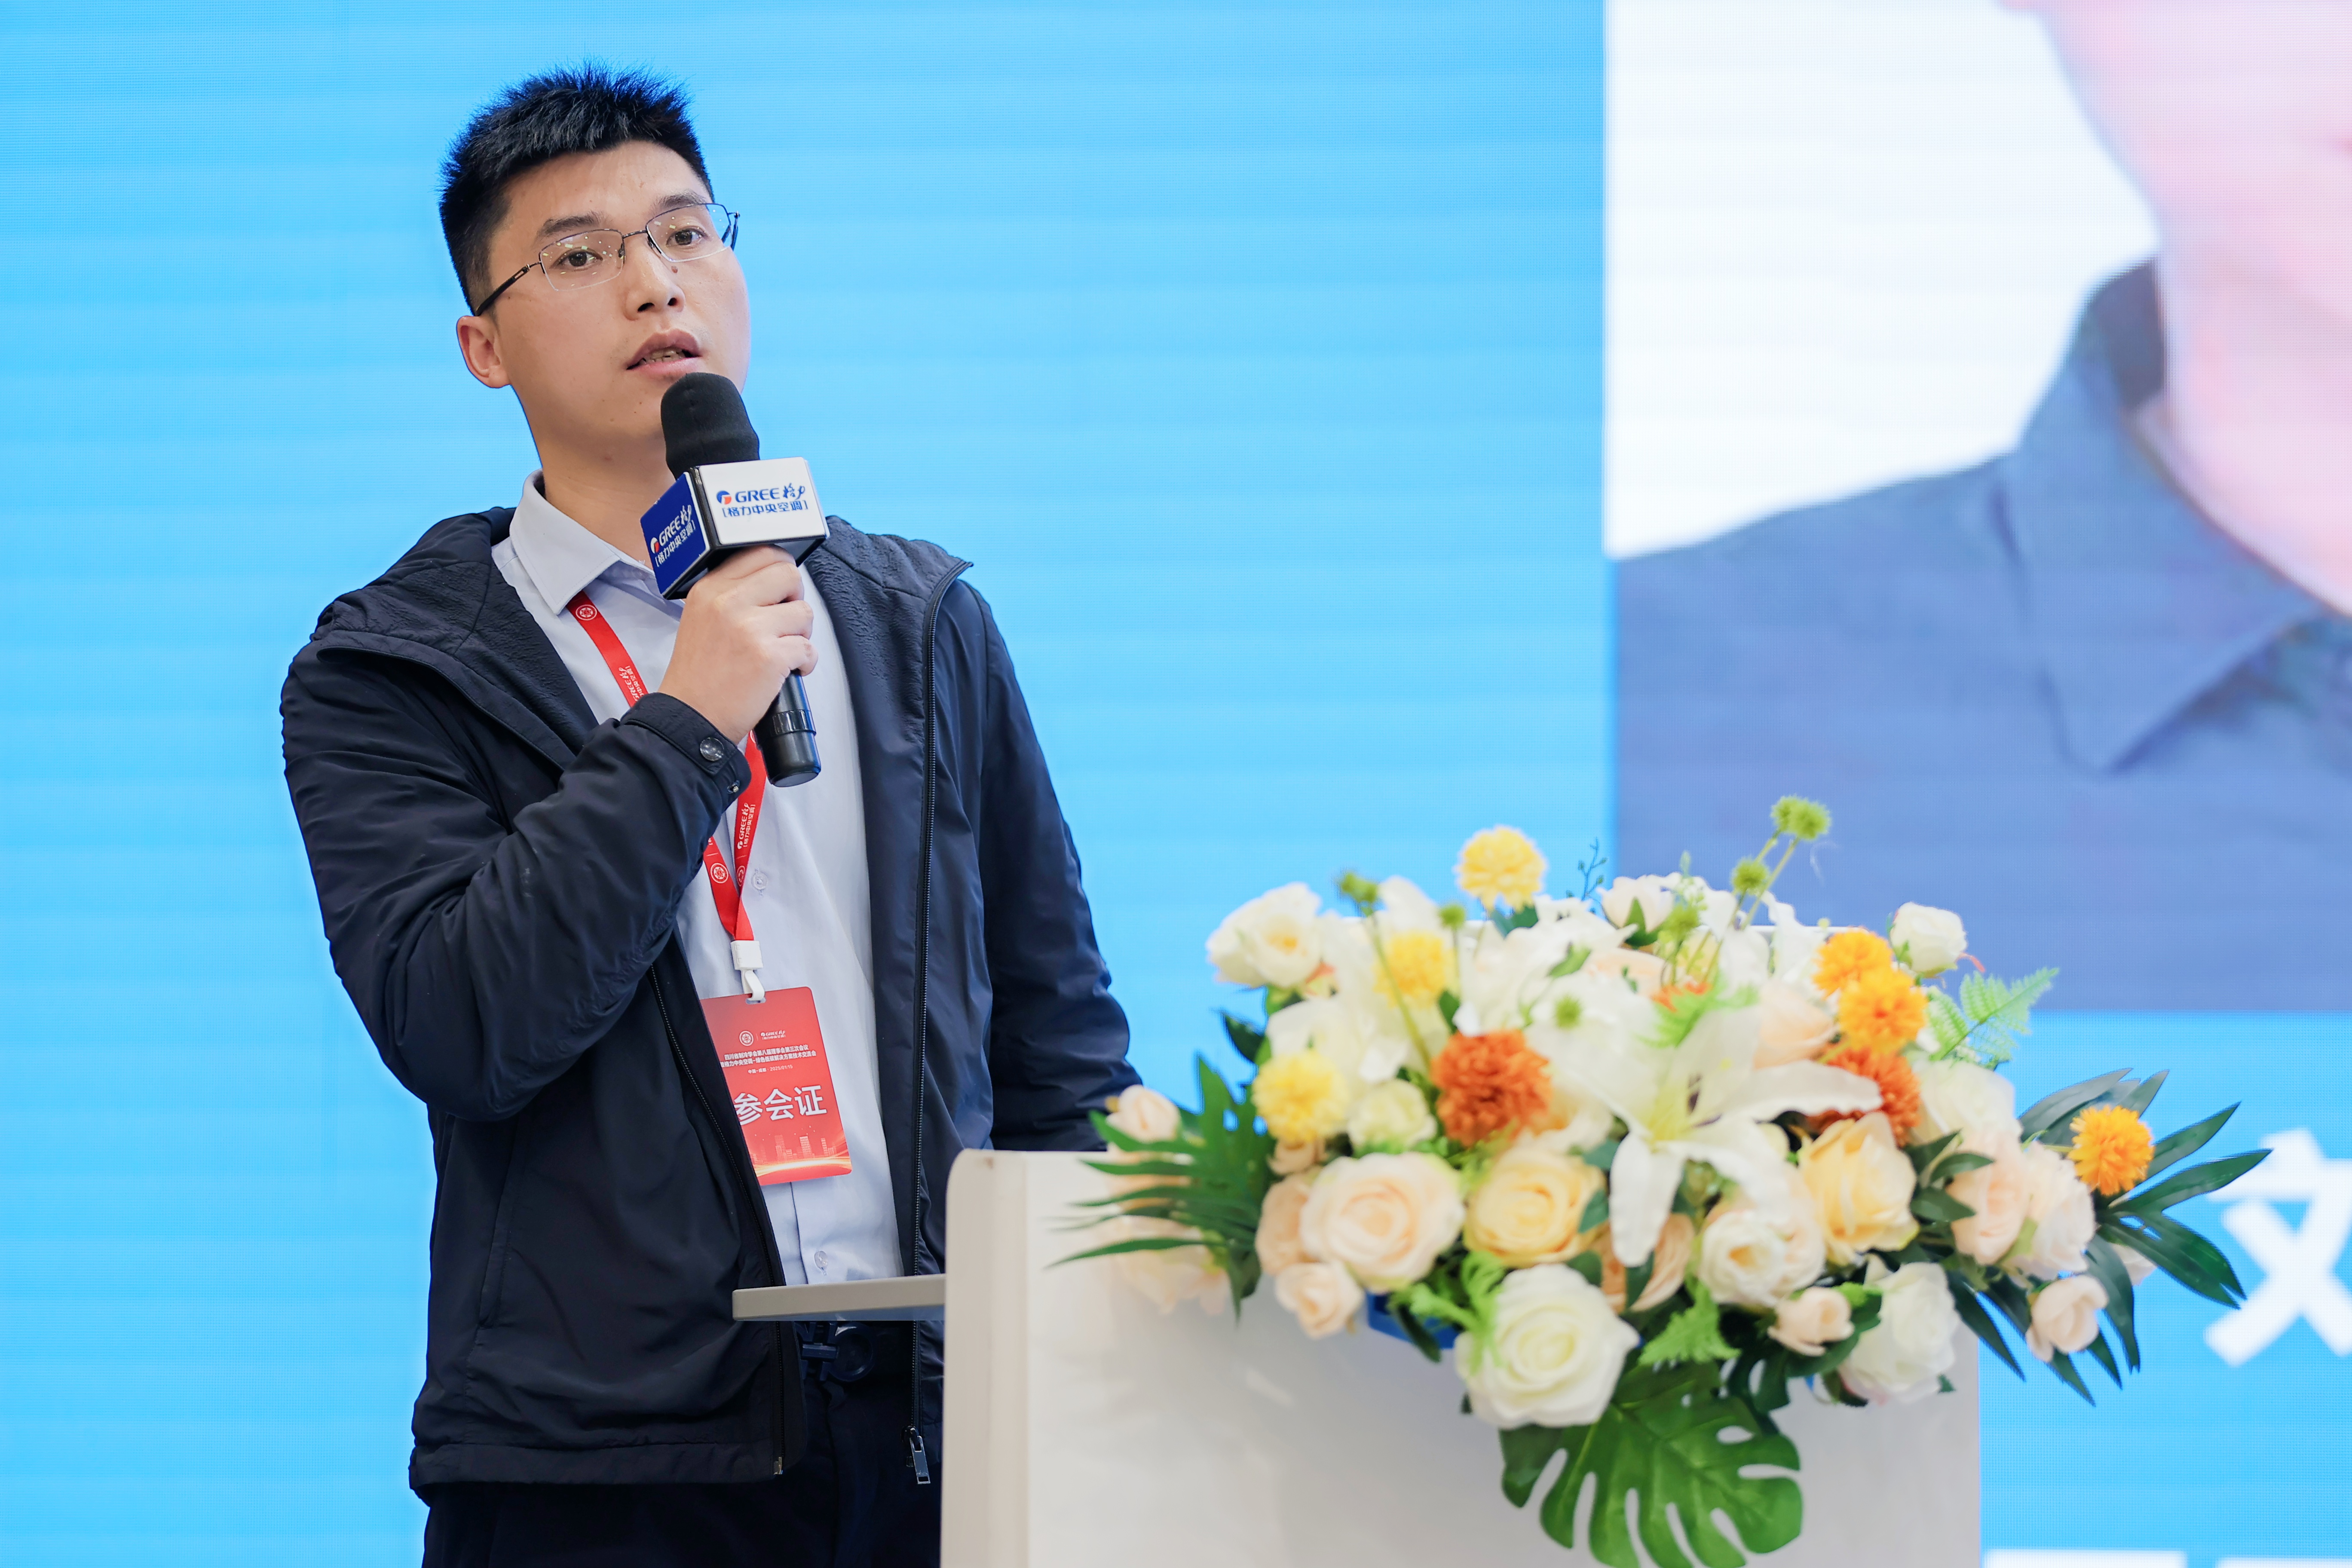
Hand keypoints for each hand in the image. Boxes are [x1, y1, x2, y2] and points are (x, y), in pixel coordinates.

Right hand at [657, 546, 816, 742]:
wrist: (689, 717)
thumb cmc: (697, 675)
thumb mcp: (700, 617)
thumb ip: (729, 595)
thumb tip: (771, 582)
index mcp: (710, 588)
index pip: (760, 553)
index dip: (780, 570)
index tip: (781, 590)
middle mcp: (728, 602)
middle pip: (788, 573)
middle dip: (795, 598)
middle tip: (785, 620)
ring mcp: (750, 628)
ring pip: (804, 611)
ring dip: (801, 633)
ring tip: (783, 649)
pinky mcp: (769, 657)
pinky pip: (808, 648)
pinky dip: (806, 662)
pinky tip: (789, 671)